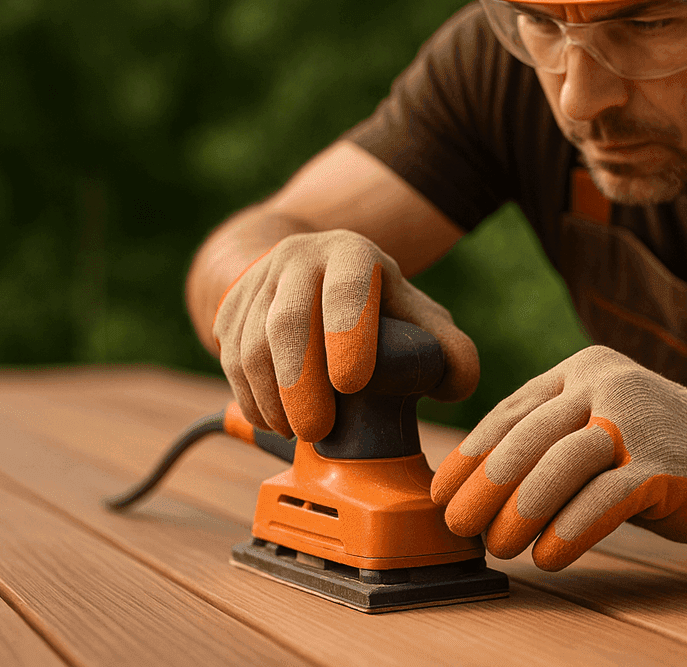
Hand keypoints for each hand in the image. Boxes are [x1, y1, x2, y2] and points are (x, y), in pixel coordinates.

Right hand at [212, 230, 477, 440]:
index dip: (347, 334)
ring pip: (250, 345)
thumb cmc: (376, 305)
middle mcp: (299, 259)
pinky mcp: (229, 309)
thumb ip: (450, 350)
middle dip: (301, 384)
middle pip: (288, 322)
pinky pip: (229, 359)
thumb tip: (457, 383)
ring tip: (300, 433)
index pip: (346, 289)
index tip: (353, 383)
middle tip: (318, 431)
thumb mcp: (417, 315)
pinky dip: (250, 399)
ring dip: (271, 399)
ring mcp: (258, 282)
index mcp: (351, 254)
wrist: (309, 273)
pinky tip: (275, 422)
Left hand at [431, 346, 686, 570]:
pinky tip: (549, 555)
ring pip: (564, 463)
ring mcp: (638, 423)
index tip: (443, 492)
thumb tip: (473, 485)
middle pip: (531, 436)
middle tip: (459, 525)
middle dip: (488, 485)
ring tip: (500, 547)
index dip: (473, 455)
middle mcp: (606, 385)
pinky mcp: (664, 466)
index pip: (513, 411)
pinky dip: (571, 529)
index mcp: (581, 370)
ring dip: (523, 510)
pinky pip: (606, 498)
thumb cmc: (647, 442)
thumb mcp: (596, 417)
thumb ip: (546, 434)